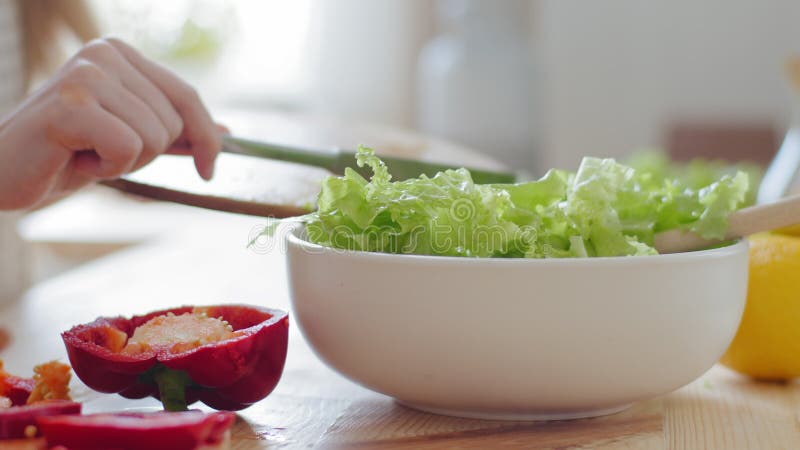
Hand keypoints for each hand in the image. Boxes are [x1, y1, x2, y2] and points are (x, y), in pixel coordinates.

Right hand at [0, 37, 220, 209]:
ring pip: (154, 137)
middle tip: (102, 152)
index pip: (187, 96)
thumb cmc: (66, 153)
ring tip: (85, 153)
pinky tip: (74, 158)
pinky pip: (128, 148)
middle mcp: (104, 53)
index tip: (209, 170)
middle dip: (148, 154)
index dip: (207, 137)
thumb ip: (175, 131)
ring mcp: (86, 74)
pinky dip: (107, 168)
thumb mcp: (131, 139)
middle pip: (174, 122)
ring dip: (124, 162)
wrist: (4, 172)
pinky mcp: (71, 104)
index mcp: (120, 54)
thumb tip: (228, 134)